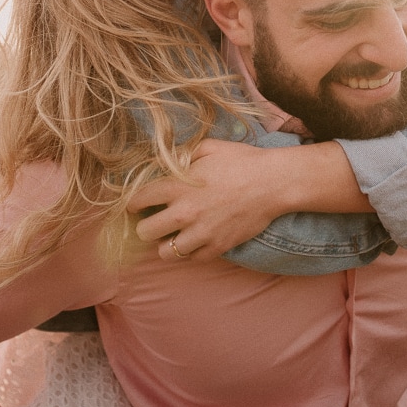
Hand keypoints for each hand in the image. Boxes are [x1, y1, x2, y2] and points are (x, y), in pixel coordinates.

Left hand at [127, 139, 283, 261]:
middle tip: (154, 220)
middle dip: (146, 225)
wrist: (273, 182)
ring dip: (166, 243)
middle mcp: (184, 213)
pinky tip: (195, 239)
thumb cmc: (242, 161)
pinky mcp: (217, 247)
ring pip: (165, 252)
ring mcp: (200, 233)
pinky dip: (190, 251)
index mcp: (177, 186)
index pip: (137, 201)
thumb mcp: (208, 147)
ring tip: (174, 234)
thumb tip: (165, 162)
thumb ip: (182, 155)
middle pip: (145, 232)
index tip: (137, 205)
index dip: (133, 203)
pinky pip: (192, 258)